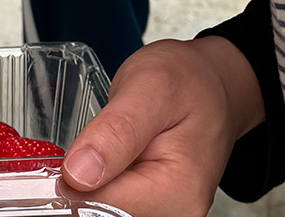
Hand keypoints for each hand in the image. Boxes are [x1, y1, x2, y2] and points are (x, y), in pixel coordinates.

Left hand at [56, 36, 265, 216]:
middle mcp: (177, 213)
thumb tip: (78, 174)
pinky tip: (113, 161)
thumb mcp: (149, 86)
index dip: (74, 179)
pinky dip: (103, 185)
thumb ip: (116, 130)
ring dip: (93, 183)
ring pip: (102, 210)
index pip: (101, 205)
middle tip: (97, 139)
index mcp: (177, 189)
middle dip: (84, 182)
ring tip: (110, 147)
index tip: (73, 150)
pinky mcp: (156, 210)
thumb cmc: (188, 80)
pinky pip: (113, 205)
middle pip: (100, 213)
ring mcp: (167, 214)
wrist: (212, 83)